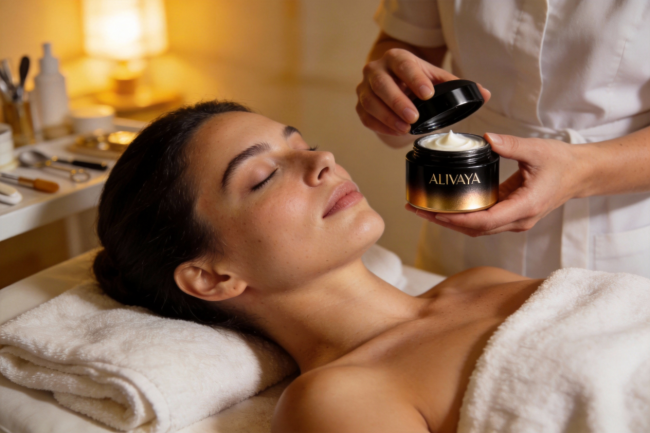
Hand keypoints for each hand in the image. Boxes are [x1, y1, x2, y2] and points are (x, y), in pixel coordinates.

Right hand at [356, 48, 489, 135]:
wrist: (392, 81)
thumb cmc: (416, 80)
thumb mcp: (435, 78)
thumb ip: (458, 85)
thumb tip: (485, 94)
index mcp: (397, 57)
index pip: (404, 65)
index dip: (415, 79)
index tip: (428, 94)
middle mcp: (376, 69)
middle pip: (382, 84)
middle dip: (398, 101)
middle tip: (414, 117)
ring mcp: (365, 88)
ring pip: (370, 101)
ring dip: (388, 117)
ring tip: (405, 129)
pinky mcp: (360, 106)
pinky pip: (366, 117)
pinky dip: (380, 125)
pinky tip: (395, 131)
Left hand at [405, 133, 583, 235]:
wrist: (580, 174)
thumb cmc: (562, 163)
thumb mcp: (536, 150)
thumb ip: (510, 145)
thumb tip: (487, 138)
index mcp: (524, 207)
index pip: (484, 221)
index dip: (457, 220)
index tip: (435, 214)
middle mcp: (518, 220)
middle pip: (474, 229)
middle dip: (444, 222)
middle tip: (416, 210)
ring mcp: (514, 221)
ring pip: (477, 228)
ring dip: (450, 221)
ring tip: (424, 209)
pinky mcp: (511, 216)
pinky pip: (483, 221)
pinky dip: (462, 216)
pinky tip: (445, 206)